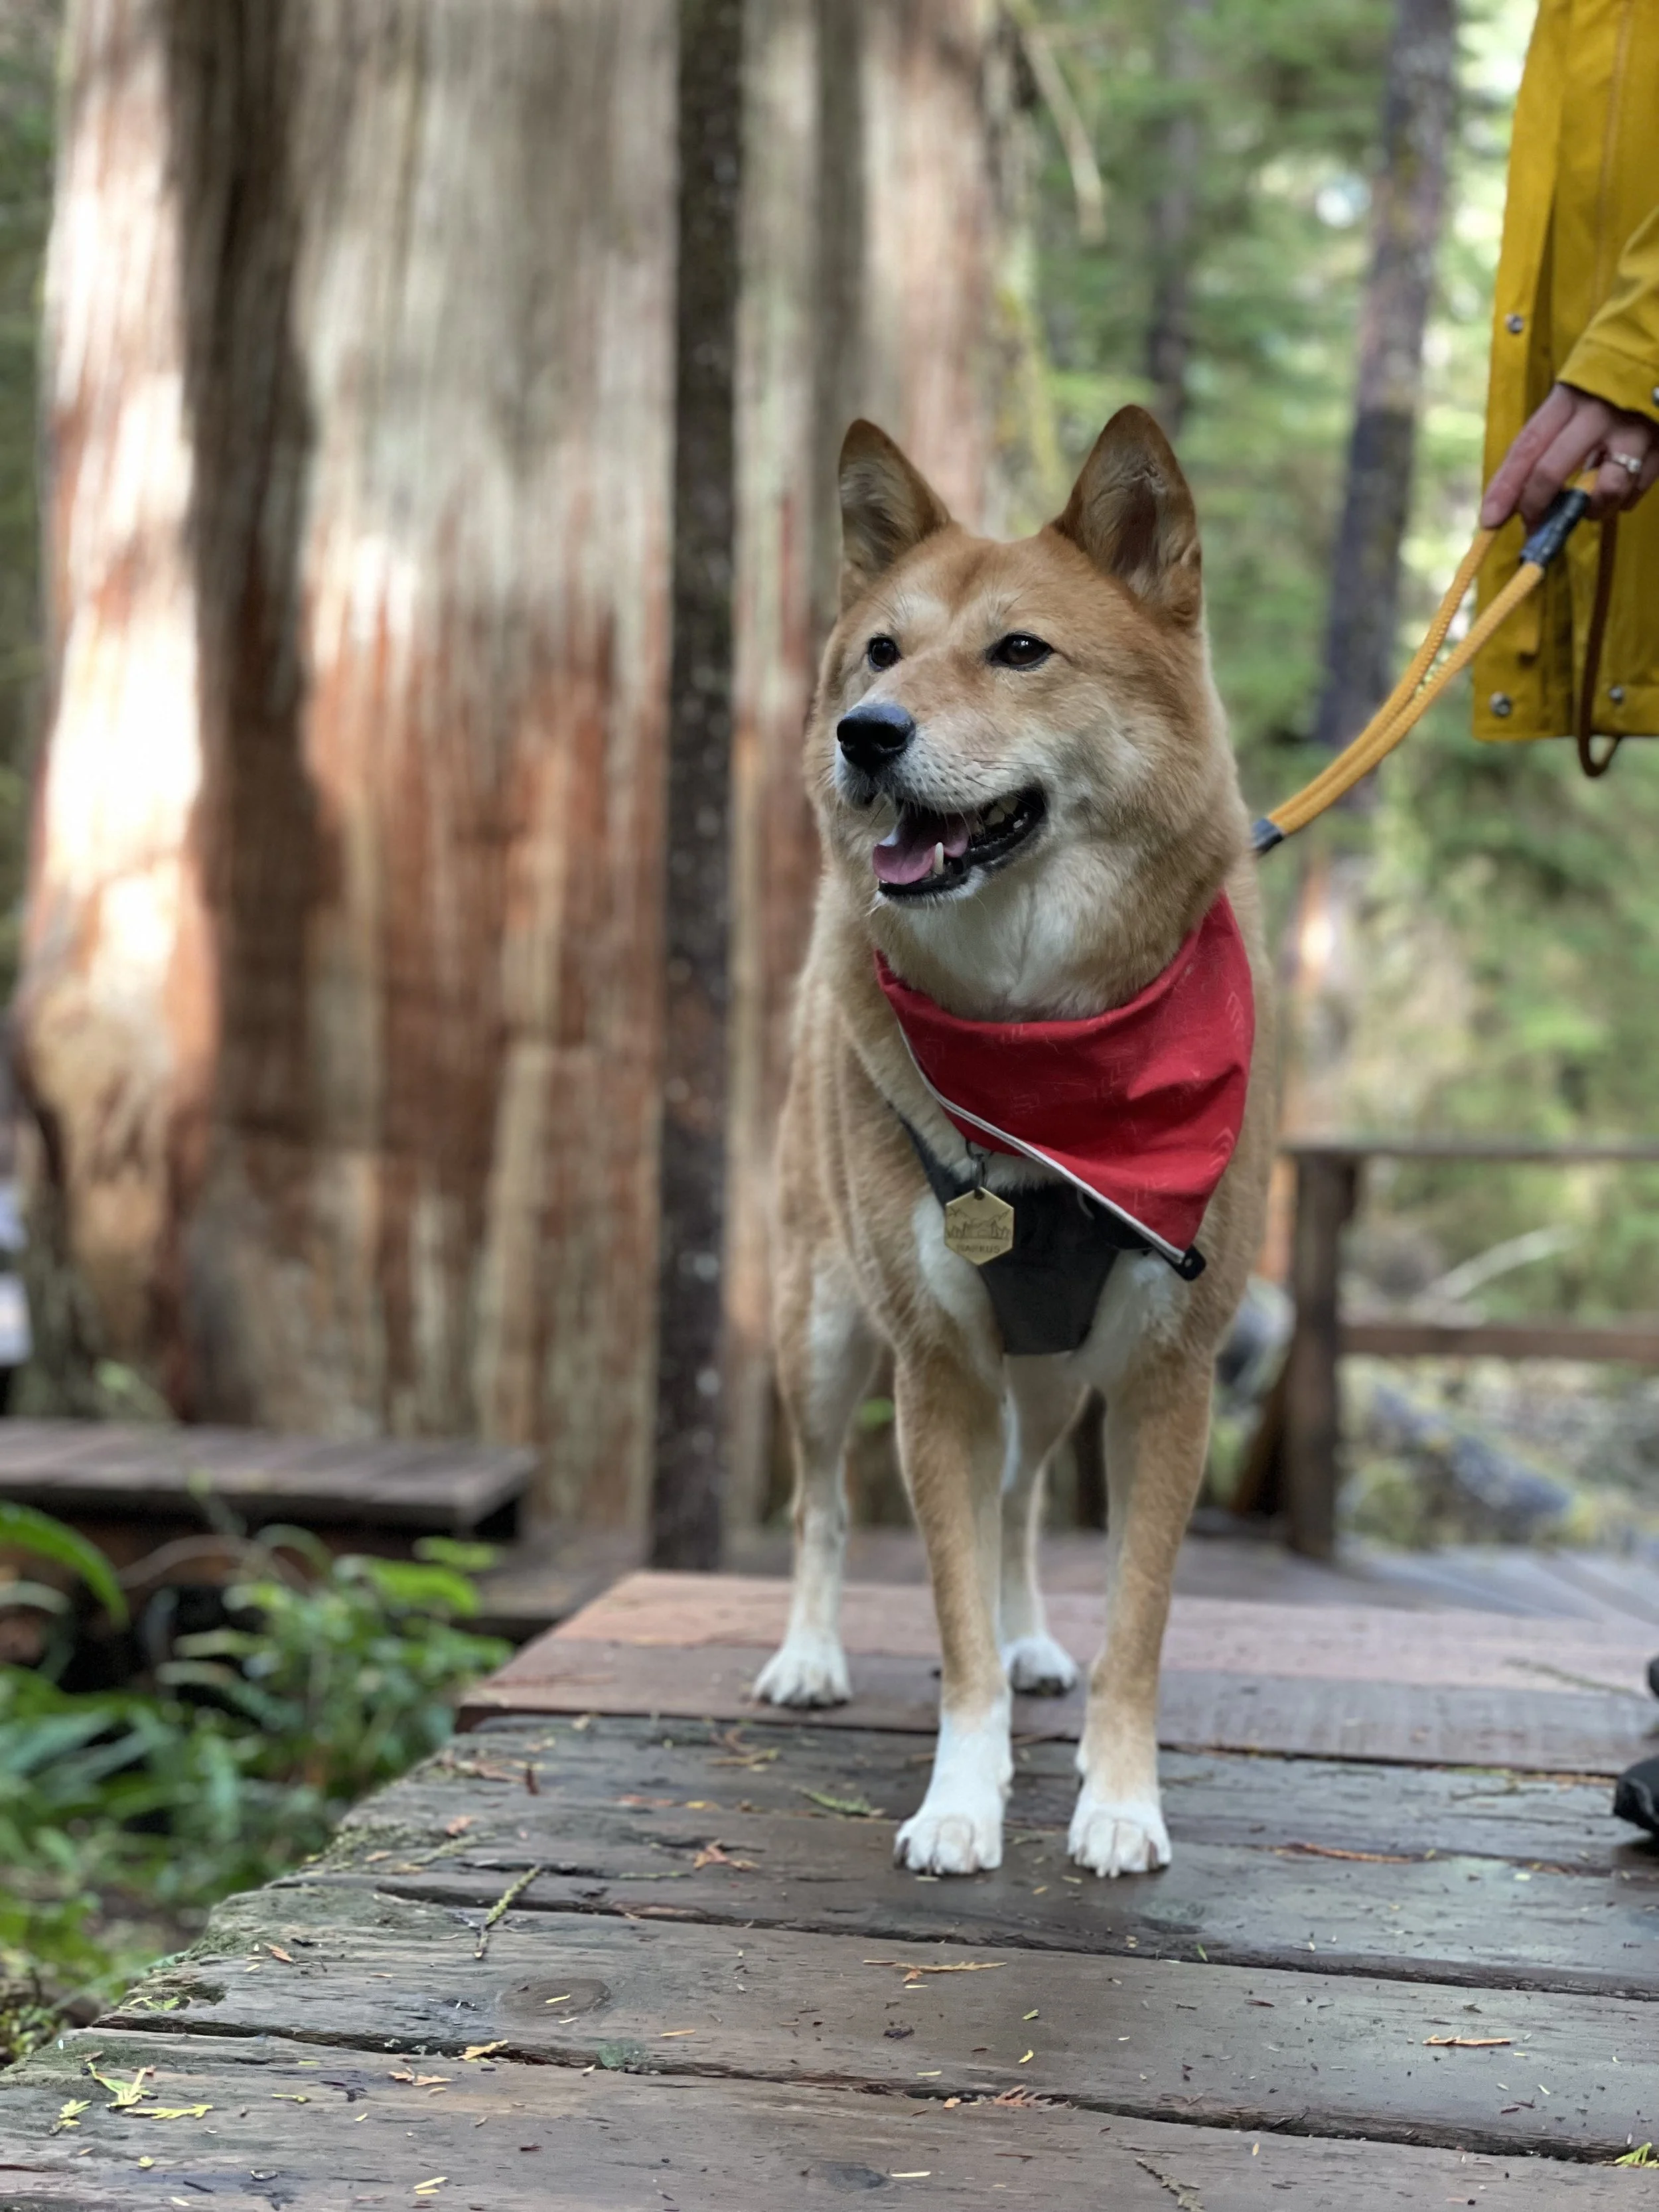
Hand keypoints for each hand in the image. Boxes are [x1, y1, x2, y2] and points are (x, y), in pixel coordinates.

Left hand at [1479, 381, 1658, 528]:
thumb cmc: (1605, 387)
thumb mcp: (1570, 399)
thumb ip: (1546, 439)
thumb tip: (1512, 497)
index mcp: (1569, 397)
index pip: (1528, 445)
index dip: (1506, 486)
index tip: (1489, 519)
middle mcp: (1600, 413)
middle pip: (1553, 470)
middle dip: (1536, 506)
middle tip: (1531, 527)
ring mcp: (1635, 430)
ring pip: (1605, 490)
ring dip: (1588, 511)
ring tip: (1586, 509)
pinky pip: (1635, 490)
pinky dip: (1621, 501)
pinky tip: (1615, 491)